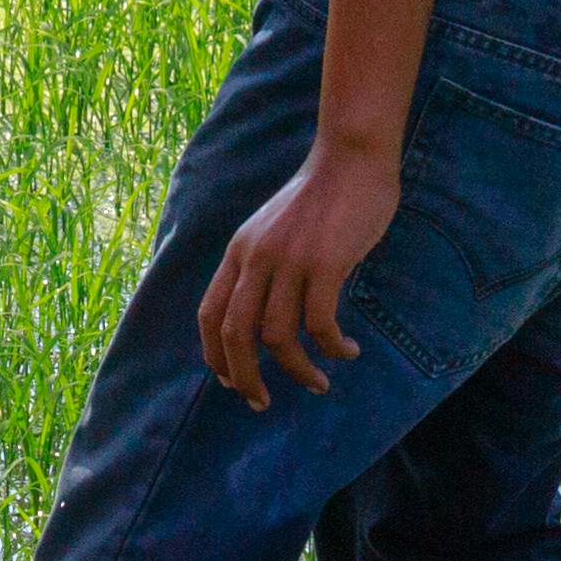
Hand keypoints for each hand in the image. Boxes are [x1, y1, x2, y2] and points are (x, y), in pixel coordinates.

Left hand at [197, 140, 397, 410]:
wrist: (350, 158)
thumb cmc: (319, 198)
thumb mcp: (274, 230)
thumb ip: (263, 264)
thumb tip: (264, 313)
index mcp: (239, 252)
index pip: (210, 313)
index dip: (215, 354)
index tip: (231, 381)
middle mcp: (255, 258)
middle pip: (234, 334)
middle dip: (245, 377)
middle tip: (263, 402)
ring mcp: (288, 260)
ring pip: (277, 337)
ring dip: (298, 370)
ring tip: (319, 383)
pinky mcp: (324, 263)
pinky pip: (319, 324)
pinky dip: (331, 348)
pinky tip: (347, 351)